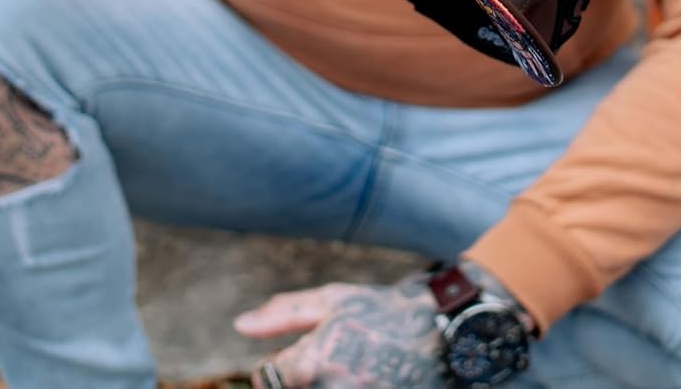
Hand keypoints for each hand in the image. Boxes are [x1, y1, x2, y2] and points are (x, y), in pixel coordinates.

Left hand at [235, 277, 445, 387]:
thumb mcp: (332, 300)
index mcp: (309, 366)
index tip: (304, 348)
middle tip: (331, 358)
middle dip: (299, 376)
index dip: (278, 359)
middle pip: (288, 388)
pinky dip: (341, 385)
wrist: (441, 336)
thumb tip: (239, 325)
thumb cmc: (382, 313)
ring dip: (322, 381)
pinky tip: (362, 376)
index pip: (264, 376)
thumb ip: (281, 313)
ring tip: (348, 366)